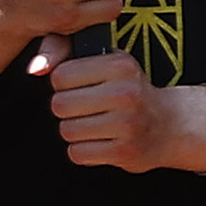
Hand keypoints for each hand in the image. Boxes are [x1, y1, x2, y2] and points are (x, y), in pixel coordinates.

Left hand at [36, 48, 200, 172]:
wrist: (169, 124)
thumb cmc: (129, 89)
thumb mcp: (107, 60)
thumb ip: (66, 52)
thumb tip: (35, 68)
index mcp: (120, 66)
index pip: (60, 76)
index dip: (63, 83)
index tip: (79, 85)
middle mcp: (125, 94)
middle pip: (60, 105)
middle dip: (67, 108)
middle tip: (85, 107)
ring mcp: (126, 125)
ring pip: (67, 130)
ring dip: (74, 129)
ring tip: (94, 124)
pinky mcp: (124, 152)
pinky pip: (78, 153)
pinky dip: (84, 150)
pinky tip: (100, 140)